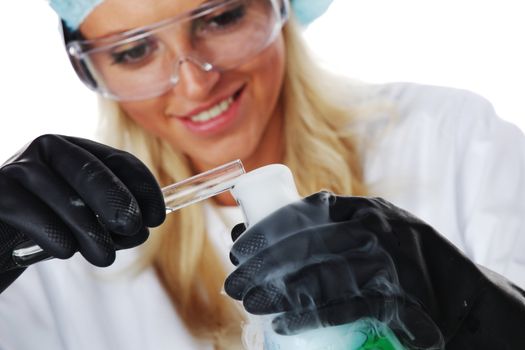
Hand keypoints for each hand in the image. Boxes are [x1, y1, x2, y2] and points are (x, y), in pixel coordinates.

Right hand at [0, 135, 164, 291]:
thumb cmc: (44, 229)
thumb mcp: (84, 221)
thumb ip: (113, 222)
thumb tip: (143, 230)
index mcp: (77, 151)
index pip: (119, 161)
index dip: (143, 187)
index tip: (157, 216)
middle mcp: (48, 150)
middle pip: (92, 172)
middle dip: (119, 202)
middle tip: (134, 228)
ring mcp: (19, 168)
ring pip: (67, 198)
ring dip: (91, 232)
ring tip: (102, 256)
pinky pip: (35, 215)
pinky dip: (56, 236)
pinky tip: (64, 250)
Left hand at [225, 192, 524, 348]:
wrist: (458, 293)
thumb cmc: (399, 260)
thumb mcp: (367, 231)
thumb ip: (325, 227)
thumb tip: (253, 226)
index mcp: (364, 210)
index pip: (305, 214)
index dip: (267, 231)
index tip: (239, 247)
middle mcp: (375, 231)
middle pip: (306, 246)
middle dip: (263, 265)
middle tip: (235, 283)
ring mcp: (388, 264)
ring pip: (321, 275)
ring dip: (278, 291)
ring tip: (249, 302)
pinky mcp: (398, 299)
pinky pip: (345, 306)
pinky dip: (309, 314)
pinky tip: (281, 322)